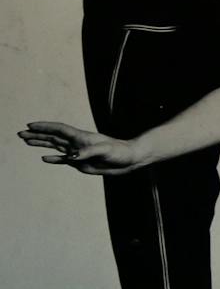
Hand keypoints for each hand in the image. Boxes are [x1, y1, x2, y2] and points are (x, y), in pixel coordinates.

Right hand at [18, 122, 139, 174]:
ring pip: (55, 146)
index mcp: (82, 137)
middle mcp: (77, 143)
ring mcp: (78, 152)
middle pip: (53, 137)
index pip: (59, 130)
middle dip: (37, 135)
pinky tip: (44, 158)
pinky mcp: (81, 163)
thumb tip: (70, 157)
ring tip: (26, 141)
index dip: (45, 127)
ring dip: (41, 143)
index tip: (30, 125)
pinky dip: (53, 158)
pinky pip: (63, 159)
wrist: (130, 160)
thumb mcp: (104, 151)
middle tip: (20, 133)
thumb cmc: (120, 152)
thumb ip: (87, 153)